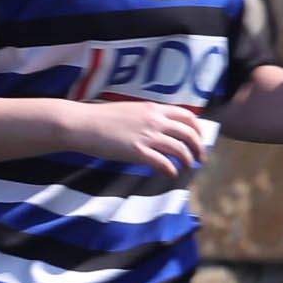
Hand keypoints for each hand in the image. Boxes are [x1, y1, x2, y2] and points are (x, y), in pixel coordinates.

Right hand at [65, 96, 212, 177]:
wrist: (81, 124)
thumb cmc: (101, 118)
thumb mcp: (131, 110)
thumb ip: (149, 117)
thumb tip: (161, 128)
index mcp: (154, 109)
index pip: (187, 116)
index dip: (198, 128)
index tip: (199, 138)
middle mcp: (155, 120)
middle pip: (189, 134)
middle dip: (199, 147)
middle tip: (200, 158)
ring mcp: (147, 136)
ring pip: (180, 149)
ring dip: (188, 160)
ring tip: (188, 166)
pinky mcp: (137, 151)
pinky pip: (163, 163)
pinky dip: (171, 170)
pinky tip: (171, 174)